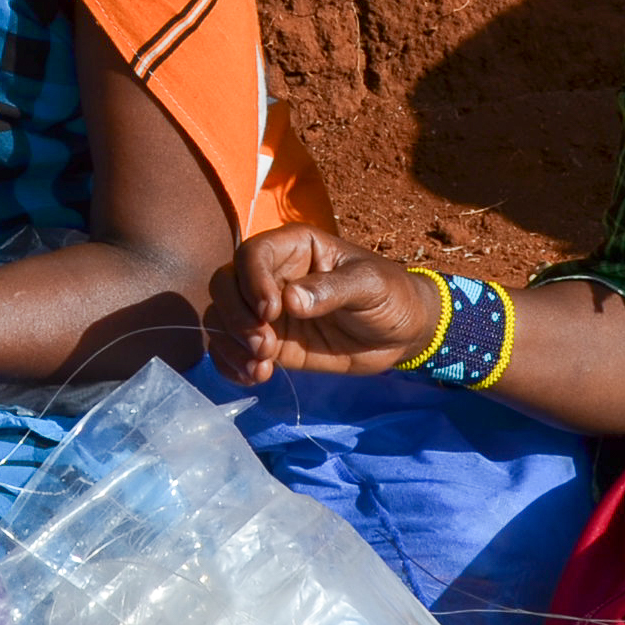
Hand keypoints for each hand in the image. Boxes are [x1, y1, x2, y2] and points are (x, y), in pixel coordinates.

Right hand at [207, 225, 437, 382]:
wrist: (402, 334)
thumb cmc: (390, 295)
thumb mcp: (369, 285)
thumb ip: (332, 289)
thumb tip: (290, 301)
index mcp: (294, 247)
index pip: (252, 254)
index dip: (251, 280)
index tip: (271, 311)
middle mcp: (272, 275)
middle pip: (224, 284)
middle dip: (235, 316)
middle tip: (265, 345)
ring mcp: (266, 311)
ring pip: (222, 318)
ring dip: (231, 345)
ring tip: (261, 368)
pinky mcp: (270, 342)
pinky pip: (233, 350)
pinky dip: (232, 365)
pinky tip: (254, 377)